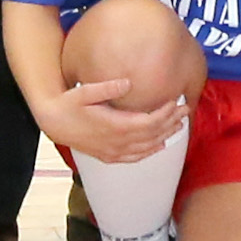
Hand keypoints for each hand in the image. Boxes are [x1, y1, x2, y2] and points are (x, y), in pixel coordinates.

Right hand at [35, 72, 187, 169]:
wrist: (53, 123)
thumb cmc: (68, 104)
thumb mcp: (84, 91)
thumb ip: (106, 87)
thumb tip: (128, 82)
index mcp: (114, 126)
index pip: (149, 122)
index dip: (164, 114)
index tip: (175, 101)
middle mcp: (117, 142)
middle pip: (152, 135)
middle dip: (171, 123)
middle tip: (186, 110)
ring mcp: (113, 152)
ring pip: (147, 148)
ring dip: (165, 137)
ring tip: (179, 126)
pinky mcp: (108, 156)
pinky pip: (135, 157)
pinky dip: (150, 152)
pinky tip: (160, 146)